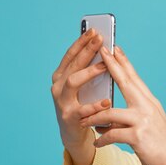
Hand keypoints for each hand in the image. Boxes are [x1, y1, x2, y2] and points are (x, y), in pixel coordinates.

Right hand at [51, 29, 112, 149]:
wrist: (73, 134)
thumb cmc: (82, 105)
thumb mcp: (84, 87)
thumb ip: (90, 71)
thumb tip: (107, 51)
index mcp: (61, 76)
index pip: (71, 55)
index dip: (82, 42)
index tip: (95, 30)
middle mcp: (58, 86)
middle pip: (73, 65)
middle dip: (87, 51)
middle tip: (101, 41)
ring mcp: (62, 102)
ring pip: (73, 83)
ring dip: (89, 73)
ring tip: (104, 67)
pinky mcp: (69, 117)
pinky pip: (82, 110)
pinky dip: (95, 105)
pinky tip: (107, 101)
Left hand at [79, 45, 165, 164]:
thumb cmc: (162, 145)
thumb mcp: (149, 124)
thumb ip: (132, 115)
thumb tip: (109, 115)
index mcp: (150, 102)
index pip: (135, 78)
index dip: (124, 62)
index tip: (114, 48)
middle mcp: (147, 107)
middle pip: (126, 82)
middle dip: (111, 66)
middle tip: (99, 52)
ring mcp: (143, 121)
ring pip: (110, 112)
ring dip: (93, 117)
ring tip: (82, 121)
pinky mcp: (138, 137)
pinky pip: (112, 134)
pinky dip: (102, 139)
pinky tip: (97, 143)